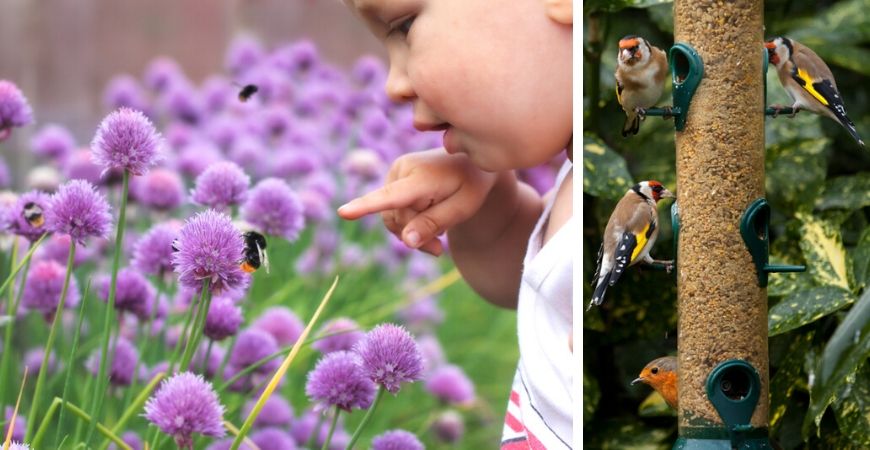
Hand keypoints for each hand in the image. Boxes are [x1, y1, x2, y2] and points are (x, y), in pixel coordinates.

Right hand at [337, 149, 497, 255]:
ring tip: (438, 236)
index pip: (391, 196)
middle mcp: (402, 169)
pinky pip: (391, 210)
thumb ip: (433, 224)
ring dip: (410, 231)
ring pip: (390, 217)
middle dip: (414, 236)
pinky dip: (407, 222)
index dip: (366, 206)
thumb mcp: (462, 208)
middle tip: (439, 249)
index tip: (342, 212)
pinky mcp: (393, 178)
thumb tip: (406, 242)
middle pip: (396, 218)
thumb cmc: (472, 184)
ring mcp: (395, 172)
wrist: (471, 161)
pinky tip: (427, 223)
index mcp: (422, 176)